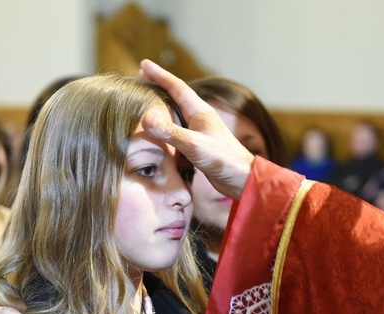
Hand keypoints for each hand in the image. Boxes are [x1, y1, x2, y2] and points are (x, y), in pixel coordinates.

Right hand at [138, 59, 253, 199]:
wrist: (241, 179)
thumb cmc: (222, 160)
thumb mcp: (193, 145)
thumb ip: (170, 132)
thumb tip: (146, 117)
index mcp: (200, 111)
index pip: (177, 87)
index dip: (159, 75)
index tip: (143, 64)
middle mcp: (200, 118)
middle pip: (176, 96)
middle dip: (159, 85)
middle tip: (142, 76)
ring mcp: (200, 131)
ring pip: (177, 111)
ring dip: (163, 103)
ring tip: (149, 99)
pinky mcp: (199, 144)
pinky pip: (178, 128)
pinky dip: (167, 123)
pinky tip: (162, 128)